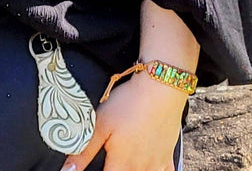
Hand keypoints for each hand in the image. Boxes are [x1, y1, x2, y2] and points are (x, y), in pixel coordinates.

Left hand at [61, 72, 184, 170]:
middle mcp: (140, 168)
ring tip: (124, 163)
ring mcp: (157, 163)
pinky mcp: (168, 155)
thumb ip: (84, 151)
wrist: (160, 89)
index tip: (93, 168)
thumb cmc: (128, 104)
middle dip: (115, 170)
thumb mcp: (100, 124)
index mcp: (122, 163)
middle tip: (110, 162)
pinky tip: (150, 167)